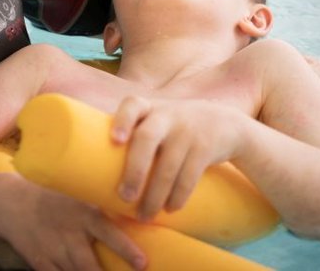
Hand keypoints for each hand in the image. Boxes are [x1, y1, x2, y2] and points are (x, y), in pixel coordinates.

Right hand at [2, 181, 145, 270]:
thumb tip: (139, 215)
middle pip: (88, 265)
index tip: (142, 263)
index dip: (125, 249)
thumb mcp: (80, 195)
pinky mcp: (40, 264)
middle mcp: (69, 234)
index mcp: (84, 214)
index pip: (108, 232)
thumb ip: (103, 208)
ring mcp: (53, 251)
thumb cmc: (57, 199)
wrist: (13, 204)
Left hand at [111, 96, 244, 221]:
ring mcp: (187, 130)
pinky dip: (178, 196)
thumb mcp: (158, 119)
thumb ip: (134, 134)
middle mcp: (167, 115)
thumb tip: (95, 172)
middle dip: (134, 170)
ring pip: (168, 166)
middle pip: (146, 138)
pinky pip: (190, 175)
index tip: (115, 140)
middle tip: (124, 198)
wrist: (224, 122)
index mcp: (149, 108)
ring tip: (144, 215)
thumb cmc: (174, 128)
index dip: (122, 120)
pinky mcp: (205, 147)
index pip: (132, 104)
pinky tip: (170, 209)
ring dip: (155, 195)